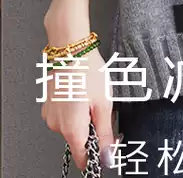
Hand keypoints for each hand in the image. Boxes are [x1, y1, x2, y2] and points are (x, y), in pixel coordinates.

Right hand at [41, 47, 119, 170]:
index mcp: (72, 129)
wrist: (71, 49)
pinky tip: (81, 91)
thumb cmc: (87, 71)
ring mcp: (50, 115)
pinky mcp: (48, 105)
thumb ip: (106, 133)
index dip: (98, 154)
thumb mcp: (104, 103)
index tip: (108, 144)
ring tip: (90, 95)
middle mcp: (57, 126)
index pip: (82, 159)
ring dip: (83, 117)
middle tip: (101, 108)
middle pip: (78, 140)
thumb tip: (108, 155)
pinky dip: (74, 108)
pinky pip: (64, 115)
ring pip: (71, 126)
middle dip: (92, 129)